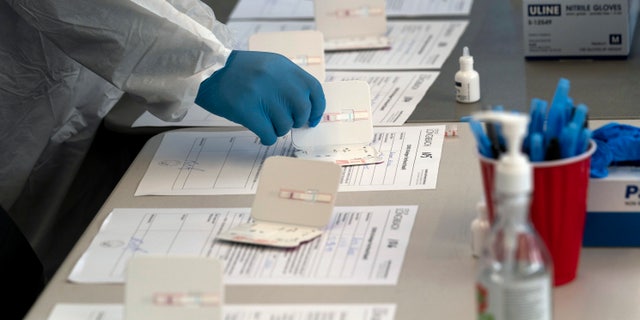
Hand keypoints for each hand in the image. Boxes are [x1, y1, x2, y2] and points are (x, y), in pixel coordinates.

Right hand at [195, 50, 325, 144]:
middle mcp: (277, 80)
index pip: (314, 90)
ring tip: (267, 122)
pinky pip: (269, 134)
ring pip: (285, 126)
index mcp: (285, 67)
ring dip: (278, 129)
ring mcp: (263, 95)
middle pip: (302, 111)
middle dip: (296, 121)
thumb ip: (289, 81)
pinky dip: (267, 138)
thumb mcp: (269, 65)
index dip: (317, 108)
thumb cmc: (239, 71)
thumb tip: (305, 107)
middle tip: (285, 122)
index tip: (313, 119)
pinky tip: (261, 132)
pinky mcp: (248, 111)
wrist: (208, 69)